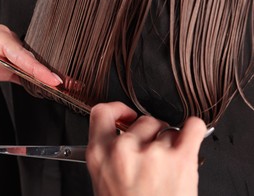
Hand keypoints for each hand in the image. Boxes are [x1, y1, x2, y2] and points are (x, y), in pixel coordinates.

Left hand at [0, 24, 61, 107]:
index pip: (23, 55)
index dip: (39, 69)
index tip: (55, 79)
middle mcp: (6, 42)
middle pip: (31, 59)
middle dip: (48, 72)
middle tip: (68, 84)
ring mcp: (6, 52)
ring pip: (29, 65)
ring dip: (42, 76)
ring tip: (62, 87)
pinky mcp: (3, 63)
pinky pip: (22, 71)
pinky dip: (32, 80)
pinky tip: (43, 88)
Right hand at [86, 102, 205, 195]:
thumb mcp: (104, 181)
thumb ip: (110, 153)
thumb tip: (123, 132)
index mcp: (99, 154)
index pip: (102, 113)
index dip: (117, 110)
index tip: (126, 116)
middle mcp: (123, 150)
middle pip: (142, 121)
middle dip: (150, 134)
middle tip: (152, 155)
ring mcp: (152, 154)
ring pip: (167, 128)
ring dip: (170, 143)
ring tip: (168, 166)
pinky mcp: (180, 160)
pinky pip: (191, 127)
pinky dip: (193, 129)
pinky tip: (188, 138)